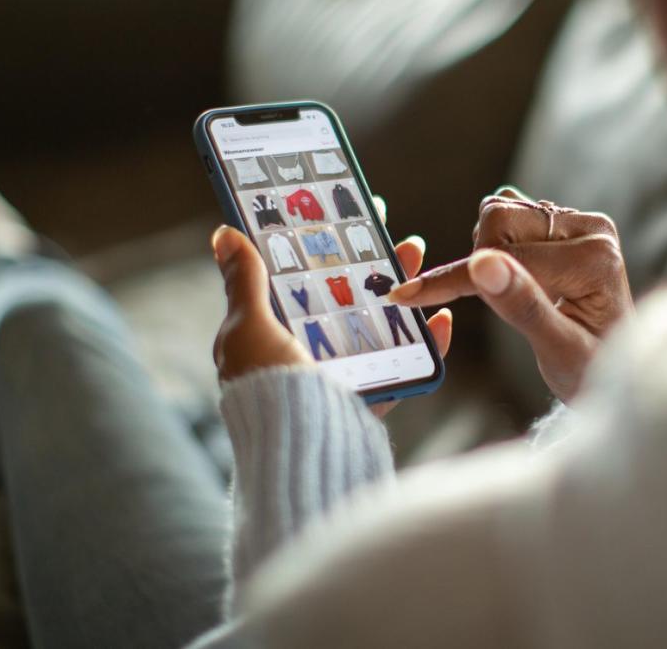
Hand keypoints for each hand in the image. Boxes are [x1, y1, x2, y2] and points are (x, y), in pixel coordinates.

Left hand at [212, 196, 451, 417]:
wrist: (299, 452)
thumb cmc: (267, 388)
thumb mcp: (248, 328)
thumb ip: (245, 283)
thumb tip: (225, 234)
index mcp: (273, 334)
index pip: (301, 277)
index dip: (324, 244)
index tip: (348, 214)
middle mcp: (306, 354)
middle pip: (347, 296)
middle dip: (373, 262)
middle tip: (394, 232)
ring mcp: (342, 376)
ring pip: (379, 323)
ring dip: (402, 288)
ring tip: (417, 255)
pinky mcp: (371, 399)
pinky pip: (406, 366)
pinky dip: (427, 344)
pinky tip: (441, 319)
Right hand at [389, 187, 631, 400]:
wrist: (610, 368)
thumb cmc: (590, 370)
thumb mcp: (559, 351)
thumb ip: (523, 308)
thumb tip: (482, 264)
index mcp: (595, 260)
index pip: (507, 258)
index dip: (454, 280)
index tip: (407, 295)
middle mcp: (592, 229)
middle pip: (500, 218)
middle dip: (479, 262)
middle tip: (495, 303)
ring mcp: (579, 222)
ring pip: (499, 211)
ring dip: (486, 252)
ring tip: (510, 294)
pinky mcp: (565, 223)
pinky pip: (507, 215)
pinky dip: (493, 246)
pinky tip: (511, 278)